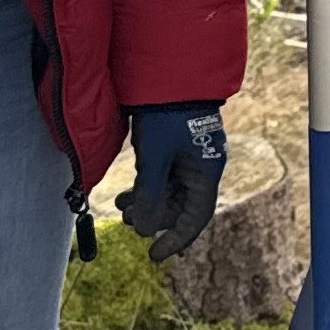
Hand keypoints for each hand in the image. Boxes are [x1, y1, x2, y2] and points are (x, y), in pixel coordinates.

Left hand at [121, 103, 230, 261]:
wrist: (167, 75)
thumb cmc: (166, 115)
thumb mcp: (154, 157)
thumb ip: (149, 195)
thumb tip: (143, 230)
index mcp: (207, 172)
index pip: (195, 217)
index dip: (176, 239)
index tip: (154, 254)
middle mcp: (202, 168)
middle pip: (181, 207)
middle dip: (155, 218)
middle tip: (129, 224)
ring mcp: (190, 158)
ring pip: (170, 193)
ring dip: (147, 203)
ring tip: (122, 208)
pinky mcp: (177, 148)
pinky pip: (164, 177)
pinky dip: (146, 188)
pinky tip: (127, 193)